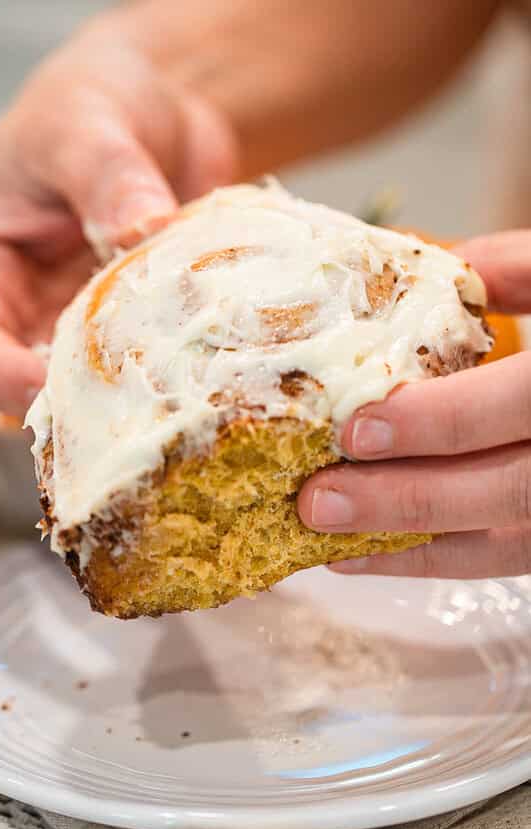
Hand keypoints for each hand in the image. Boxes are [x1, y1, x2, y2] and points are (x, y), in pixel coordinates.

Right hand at [0, 19, 237, 414]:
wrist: (160, 113)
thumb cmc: (91, 106)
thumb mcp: (82, 121)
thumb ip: (104, 172)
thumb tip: (140, 225)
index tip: (42, 382)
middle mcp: (28, 317)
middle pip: (29, 389)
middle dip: (73, 406)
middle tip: (124, 406)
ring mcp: (89, 334)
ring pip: (100, 392)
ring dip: (135, 398)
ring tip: (179, 391)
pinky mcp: (144, 338)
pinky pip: (159, 371)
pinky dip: (184, 373)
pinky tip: (218, 365)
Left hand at [298, 231, 530, 577]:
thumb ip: (519, 269)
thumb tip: (430, 268)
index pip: (516, 407)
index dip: (438, 422)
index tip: (358, 429)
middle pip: (505, 492)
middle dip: (407, 501)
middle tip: (318, 505)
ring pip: (507, 545)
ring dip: (413, 552)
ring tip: (332, 549)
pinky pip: (511, 558)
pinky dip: (440, 561)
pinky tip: (376, 555)